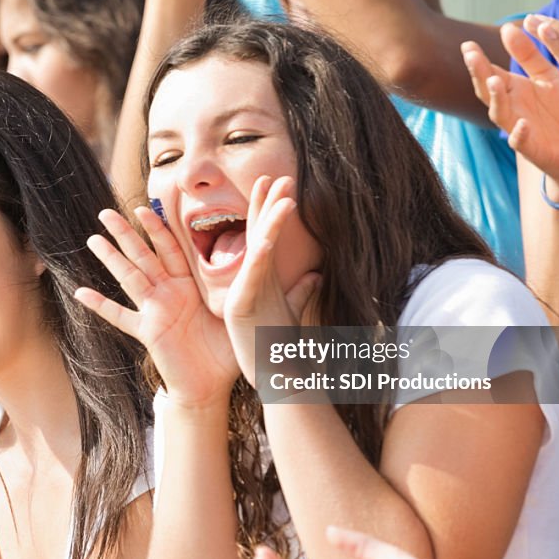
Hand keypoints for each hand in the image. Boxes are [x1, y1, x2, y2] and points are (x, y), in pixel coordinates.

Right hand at [75, 206, 239, 406]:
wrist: (210, 387)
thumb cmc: (225, 351)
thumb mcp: (239, 312)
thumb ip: (255, 289)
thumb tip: (296, 269)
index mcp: (187, 285)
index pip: (170, 249)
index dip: (157, 228)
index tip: (144, 206)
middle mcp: (166, 294)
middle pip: (143, 256)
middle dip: (125, 234)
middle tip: (105, 212)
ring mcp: (154, 312)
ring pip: (128, 278)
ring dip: (111, 258)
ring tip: (93, 239)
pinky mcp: (147, 332)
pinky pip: (120, 317)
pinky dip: (100, 305)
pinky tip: (80, 292)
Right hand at [223, 176, 319, 385]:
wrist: (275, 380)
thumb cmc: (281, 348)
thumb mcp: (293, 313)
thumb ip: (302, 291)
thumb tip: (318, 273)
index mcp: (260, 281)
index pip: (263, 237)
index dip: (267, 209)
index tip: (277, 184)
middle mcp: (247, 283)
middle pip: (256, 236)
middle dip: (265, 206)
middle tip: (276, 177)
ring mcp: (241, 294)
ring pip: (255, 252)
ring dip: (268, 224)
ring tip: (283, 199)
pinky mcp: (239, 309)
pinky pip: (251, 279)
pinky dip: (259, 258)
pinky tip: (268, 240)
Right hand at [463, 23, 558, 190]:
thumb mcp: (548, 76)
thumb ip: (528, 54)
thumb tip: (507, 26)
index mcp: (514, 90)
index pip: (489, 72)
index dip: (478, 60)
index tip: (468, 43)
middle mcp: (512, 108)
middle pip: (488, 90)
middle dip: (479, 73)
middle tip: (471, 55)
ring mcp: (520, 129)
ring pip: (499, 114)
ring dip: (496, 98)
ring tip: (494, 80)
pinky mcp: (535, 150)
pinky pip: (523, 143)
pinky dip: (520, 134)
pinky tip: (522, 125)